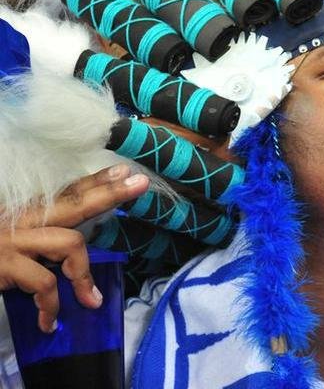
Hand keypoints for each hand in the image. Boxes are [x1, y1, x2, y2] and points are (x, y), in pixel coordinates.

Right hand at [0, 164, 147, 332]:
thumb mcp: (9, 237)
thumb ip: (37, 236)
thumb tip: (73, 248)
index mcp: (23, 213)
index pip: (66, 191)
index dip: (96, 181)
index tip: (125, 171)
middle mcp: (20, 219)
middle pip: (74, 202)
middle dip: (109, 194)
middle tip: (140, 184)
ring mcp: (13, 240)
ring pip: (69, 243)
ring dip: (83, 275)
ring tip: (91, 300)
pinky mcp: (4, 265)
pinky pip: (44, 283)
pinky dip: (52, 305)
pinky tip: (50, 322)